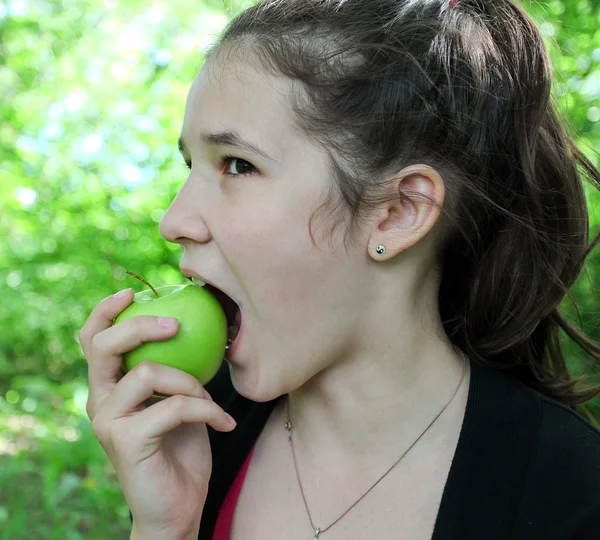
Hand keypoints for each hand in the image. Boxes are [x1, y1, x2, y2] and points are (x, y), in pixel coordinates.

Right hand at [78, 288, 235, 537]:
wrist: (179, 506)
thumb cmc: (181, 449)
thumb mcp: (178, 401)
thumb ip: (173, 371)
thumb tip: (194, 328)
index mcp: (109, 388)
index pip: (93, 341)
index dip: (105, 312)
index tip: (130, 293)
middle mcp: (100, 402)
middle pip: (104, 346)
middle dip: (140, 326)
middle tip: (176, 326)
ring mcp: (108, 422)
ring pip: (147, 373)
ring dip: (191, 382)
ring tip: (211, 402)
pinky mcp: (126, 441)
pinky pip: (173, 406)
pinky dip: (205, 409)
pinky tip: (223, 423)